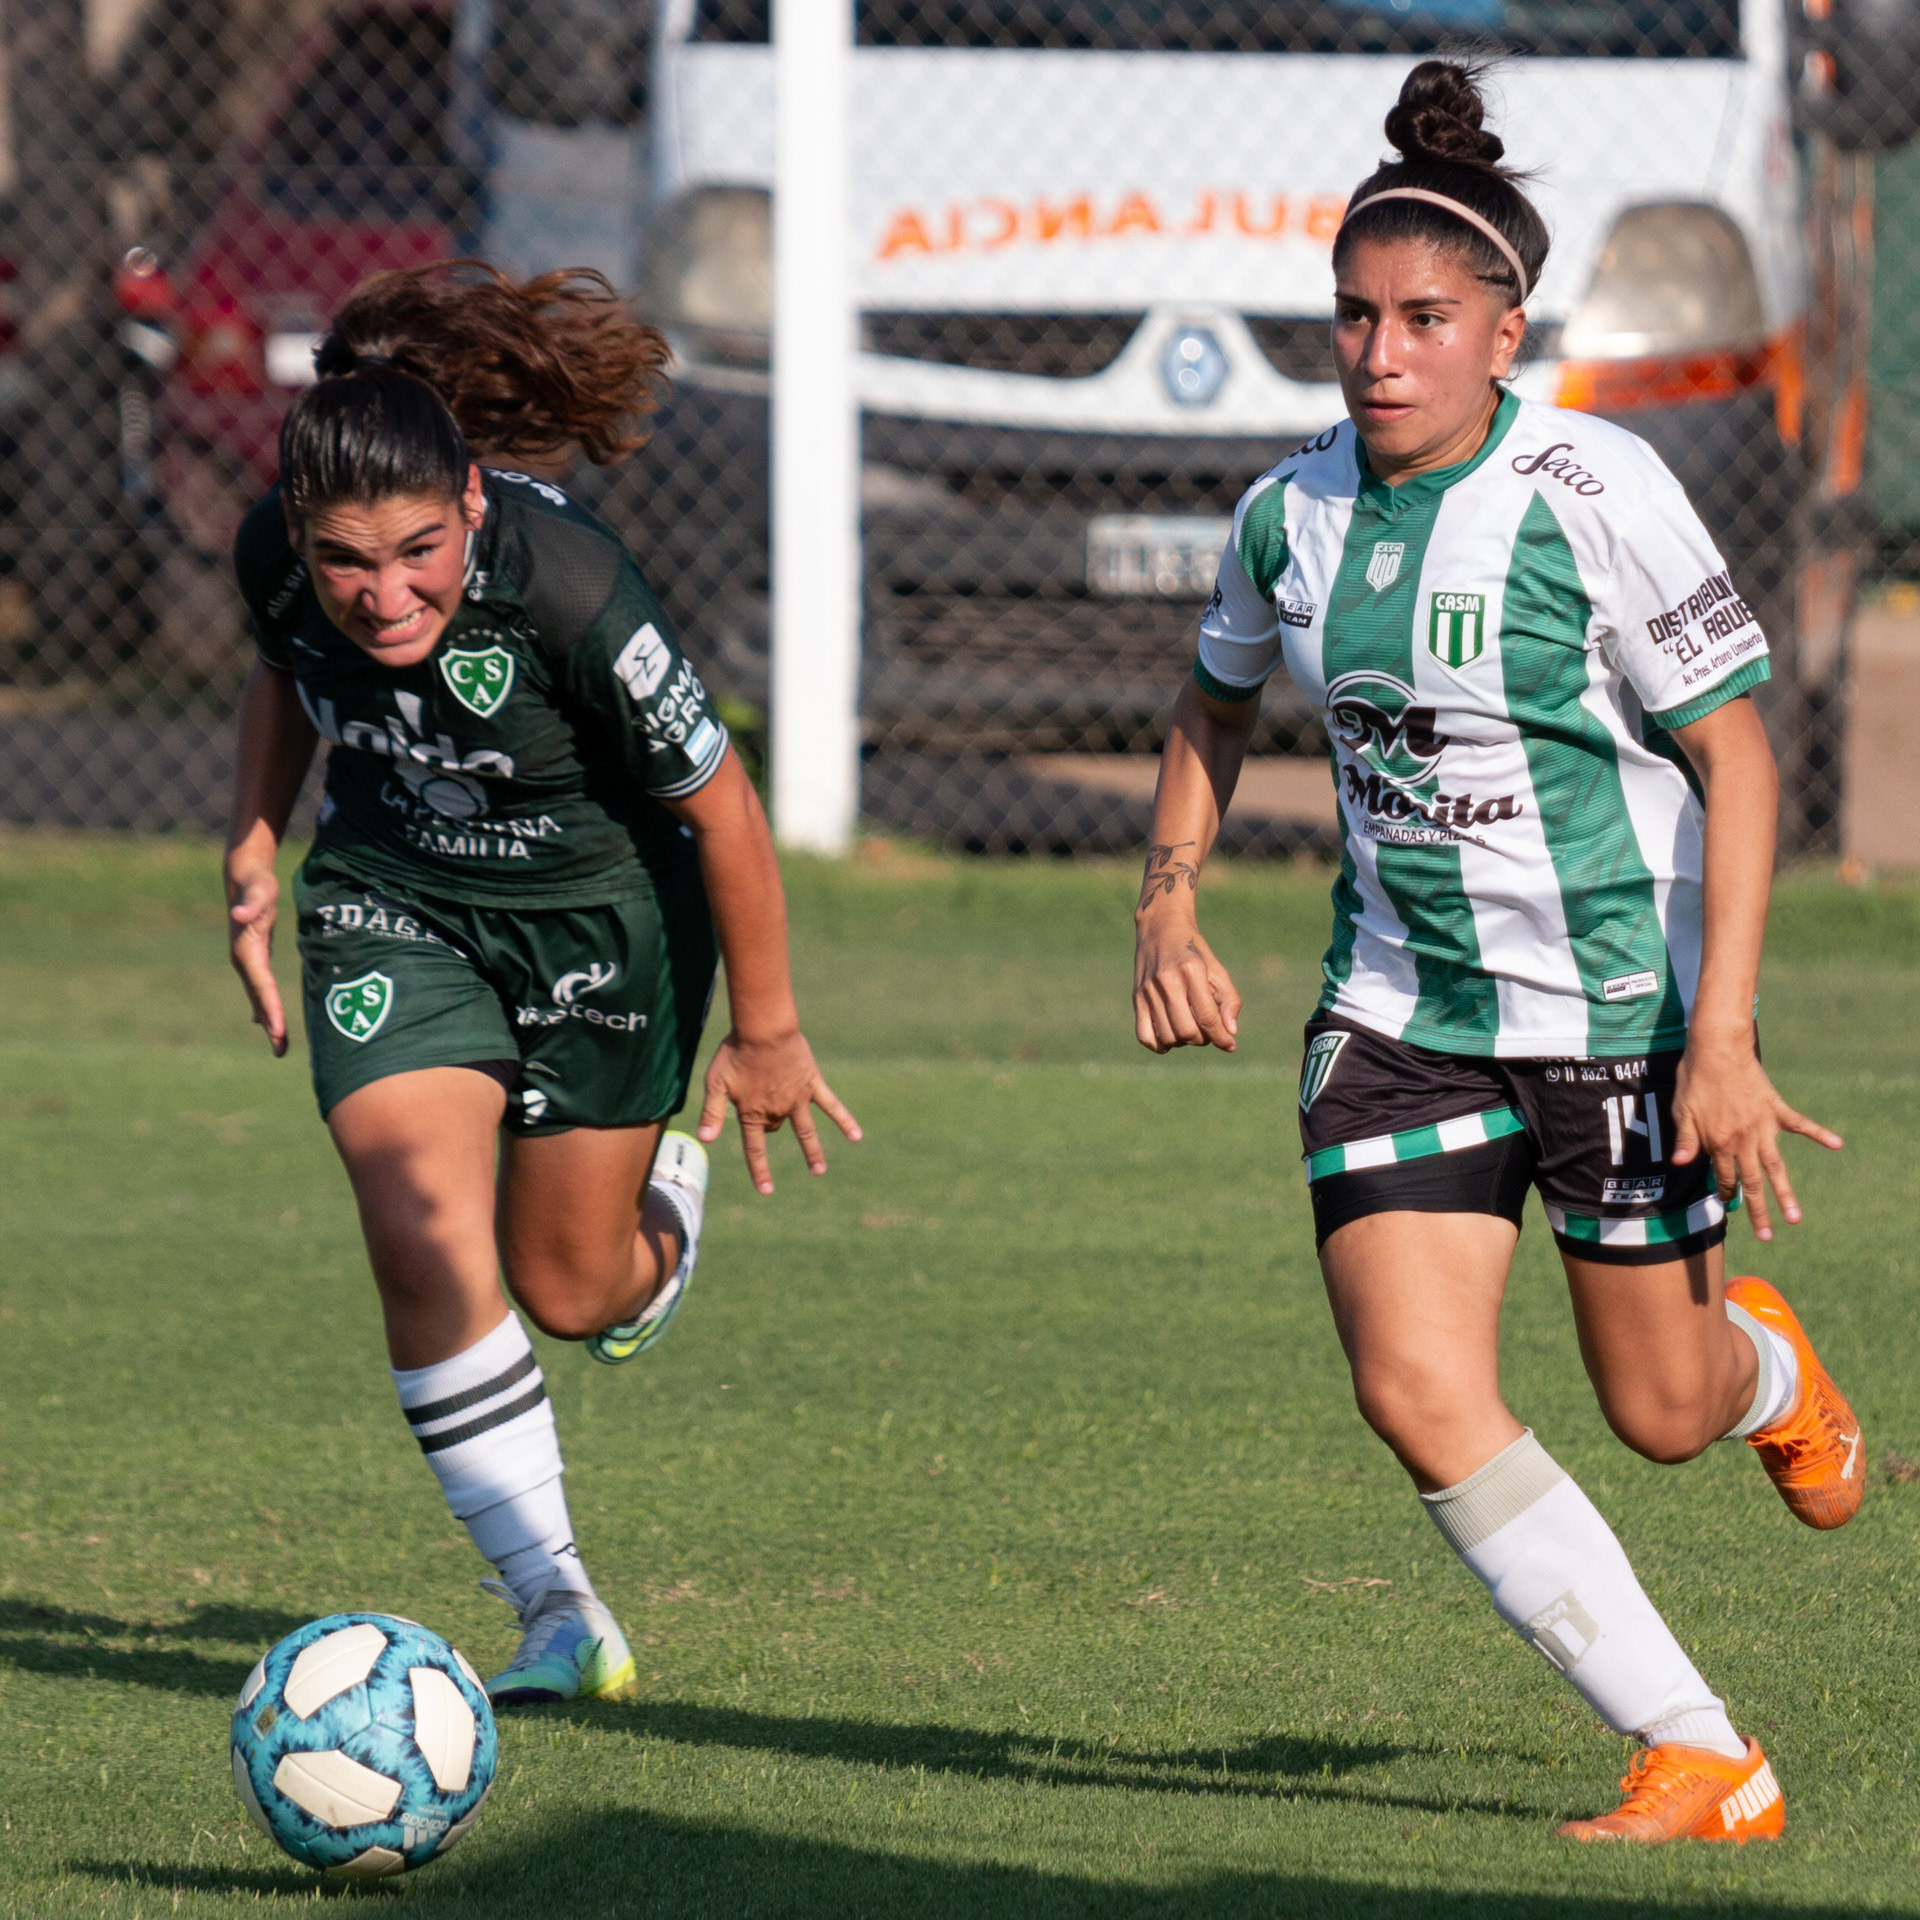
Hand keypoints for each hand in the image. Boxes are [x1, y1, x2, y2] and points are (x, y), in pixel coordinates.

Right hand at [227, 862, 288, 1056]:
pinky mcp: (254, 957)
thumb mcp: (258, 890)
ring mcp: (247, 961)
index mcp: (246, 951)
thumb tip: (238, 912)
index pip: (261, 985)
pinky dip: (263, 1006)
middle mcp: (244, 960)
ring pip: (258, 996)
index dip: (269, 1007)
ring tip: (278, 1045)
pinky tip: (265, 1022)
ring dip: (267, 1020)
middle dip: (270, 1023)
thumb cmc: (256, 883)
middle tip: (280, 1049)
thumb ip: (251, 902)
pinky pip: (259, 988)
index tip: (276, 1029)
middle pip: (259, 997)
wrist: (243, 876)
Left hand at [697, 1029, 860, 1194]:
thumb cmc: (736, 1053)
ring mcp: (797, 1099)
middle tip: (767, 1121)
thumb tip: (704, 1140)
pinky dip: (844, 1120)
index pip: (755, 1148)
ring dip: (813, 1152)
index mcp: (753, 1112)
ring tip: (819, 1171)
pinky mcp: (812, 1083)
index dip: (760, 1170)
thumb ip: (710, 1112)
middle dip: (771, 1130)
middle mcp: (777, 1110)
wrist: (763, 1029)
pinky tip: (856, 1136)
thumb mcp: (715, 1082)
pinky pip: (831, 1105)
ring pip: (806, 1131)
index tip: (767, 1191)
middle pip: (775, 1129)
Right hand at [1133, 911, 1241, 1053]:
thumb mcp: (1217, 969)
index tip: (1230, 1045)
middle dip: (1203, 1039)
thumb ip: (1229, 1000)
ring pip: (1168, 1037)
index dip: (1222, 1037)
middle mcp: (1167, 982)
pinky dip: (1160, 1045)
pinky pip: (1145, 1036)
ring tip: (1190, 1028)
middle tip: (1208, 1030)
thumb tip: (1231, 1031)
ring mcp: (1148, 991)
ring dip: (1184, 1042)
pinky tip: (1171, 1037)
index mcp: (1192, 971)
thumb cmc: (1193, 951)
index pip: (1208, 1017)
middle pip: (1187, 1031)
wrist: (1160, 927)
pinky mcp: (1137, 998)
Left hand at [1670, 1034, 1842, 1241]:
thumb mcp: (1681, 1111)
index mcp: (1718, 1142)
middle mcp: (1743, 1140)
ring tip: (1795, 1218)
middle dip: (1758, 1210)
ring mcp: (1763, 1126)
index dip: (1726, 1193)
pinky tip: (1837, 1144)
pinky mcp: (1776, 1109)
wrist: (1717, 1049)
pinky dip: (1819, 1134)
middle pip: (1752, 1182)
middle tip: (1767, 1236)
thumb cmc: (1694, 1079)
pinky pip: (1801, 1125)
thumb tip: (1680, 1166)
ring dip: (1785, 1193)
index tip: (1730, 1207)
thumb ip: (1686, 1140)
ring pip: (1776, 1166)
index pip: (1724, 1177)